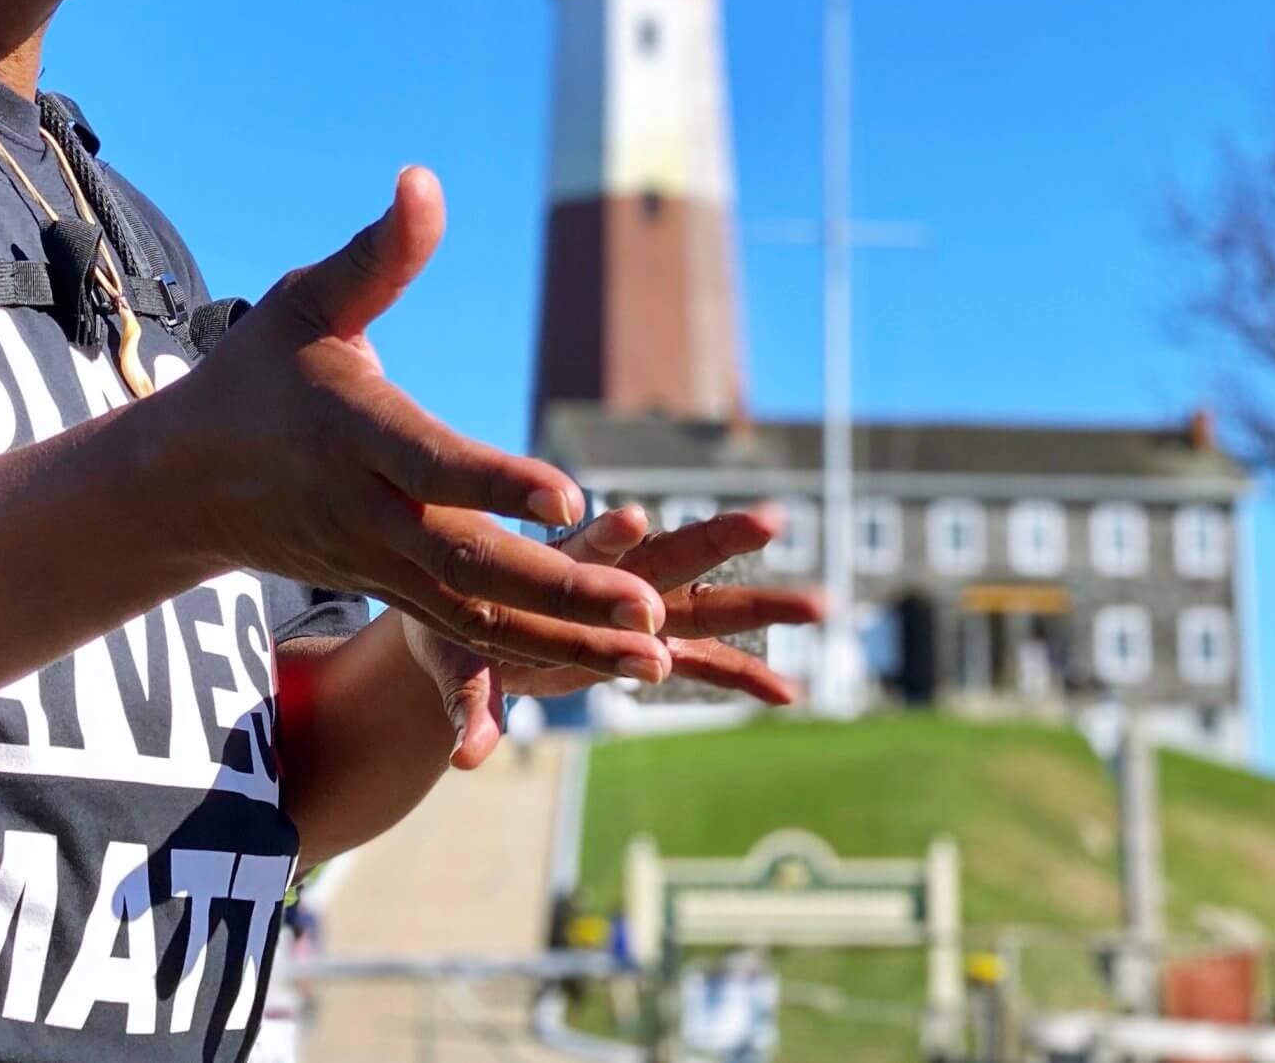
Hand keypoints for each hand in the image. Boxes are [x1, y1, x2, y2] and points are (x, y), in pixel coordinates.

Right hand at [158, 168, 671, 679]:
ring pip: (478, 615)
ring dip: (568, 641)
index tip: (569, 495)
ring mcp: (381, 565)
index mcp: (355, 431)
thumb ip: (379, 255)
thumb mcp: (308, 301)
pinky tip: (618, 665)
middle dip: (559, 590)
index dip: (497, 484)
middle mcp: (369, 511)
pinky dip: (543, 654)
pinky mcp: (395, 594)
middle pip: (467, 562)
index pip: (431, 465)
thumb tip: (424, 179)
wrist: (187, 482)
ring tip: (657, 657)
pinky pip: (473, 635)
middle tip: (650, 610)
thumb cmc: (259, 372)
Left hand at [402, 504, 826, 767]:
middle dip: (719, 540)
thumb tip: (469, 758)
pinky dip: (742, 675)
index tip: (631, 516)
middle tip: (771, 518)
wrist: (464, 623)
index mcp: (561, 570)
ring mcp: (639, 614)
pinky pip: (704, 662)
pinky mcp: (648, 647)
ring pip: (707, 605)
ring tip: (824, 603)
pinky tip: (788, 693)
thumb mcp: (452, 662)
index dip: (612, 538)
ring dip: (761, 606)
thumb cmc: (450, 626)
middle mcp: (613, 583)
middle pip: (673, 557)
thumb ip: (471, 703)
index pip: (590, 550)